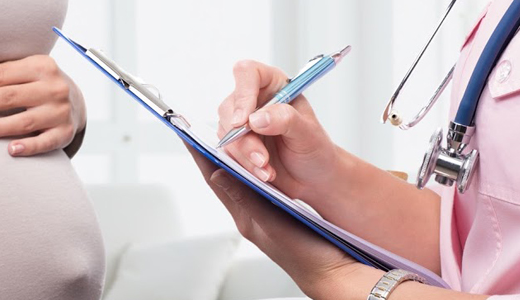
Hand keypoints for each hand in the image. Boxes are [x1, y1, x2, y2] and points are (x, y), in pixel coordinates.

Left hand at [0, 55, 85, 156]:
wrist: (78, 102)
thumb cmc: (38, 85)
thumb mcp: (21, 72)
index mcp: (40, 65)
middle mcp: (53, 87)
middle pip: (8, 96)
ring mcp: (60, 111)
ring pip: (23, 121)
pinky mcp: (66, 133)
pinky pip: (45, 142)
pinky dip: (28, 146)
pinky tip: (10, 150)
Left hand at [185, 144, 361, 298]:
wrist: (332, 270)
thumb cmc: (305, 255)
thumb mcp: (272, 223)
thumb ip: (246, 198)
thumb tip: (217, 174)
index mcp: (244, 216)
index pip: (216, 179)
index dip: (201, 155)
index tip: (187, 133)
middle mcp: (250, 213)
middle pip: (225, 175)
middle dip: (214, 151)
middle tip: (203, 128)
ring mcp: (263, 211)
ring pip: (242, 176)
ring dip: (234, 155)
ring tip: (226, 134)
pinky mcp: (279, 210)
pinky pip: (260, 181)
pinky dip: (254, 164)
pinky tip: (257, 154)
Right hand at [219, 60, 345, 203]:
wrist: (313, 178)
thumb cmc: (315, 149)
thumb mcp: (308, 133)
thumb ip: (285, 120)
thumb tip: (256, 118)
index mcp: (274, 85)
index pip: (247, 73)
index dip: (242, 94)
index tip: (244, 122)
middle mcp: (254, 100)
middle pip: (231, 107)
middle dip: (244, 138)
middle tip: (262, 158)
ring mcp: (242, 122)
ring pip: (226, 132)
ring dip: (244, 154)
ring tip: (266, 169)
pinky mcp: (236, 143)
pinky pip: (227, 151)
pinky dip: (243, 164)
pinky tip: (262, 173)